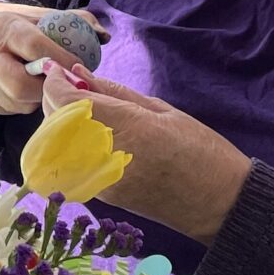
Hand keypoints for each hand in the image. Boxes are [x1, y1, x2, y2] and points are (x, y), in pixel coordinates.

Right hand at [0, 1, 69, 114]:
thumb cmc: (18, 27)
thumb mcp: (42, 17)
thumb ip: (75, 23)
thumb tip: (104, 36)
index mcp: (3, 27)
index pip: (33, 46)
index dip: (59, 60)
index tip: (77, 68)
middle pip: (20, 84)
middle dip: (46, 88)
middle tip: (60, 85)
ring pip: (16, 101)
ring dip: (35, 98)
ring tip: (41, 84)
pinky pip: (8, 109)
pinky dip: (23, 103)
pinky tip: (25, 90)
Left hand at [39, 66, 252, 240]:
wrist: (218, 203)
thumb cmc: (200, 149)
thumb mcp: (161, 110)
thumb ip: (114, 92)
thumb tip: (78, 73)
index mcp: (125, 126)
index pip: (66, 100)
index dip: (55, 82)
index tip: (59, 71)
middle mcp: (105, 155)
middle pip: (56, 120)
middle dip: (58, 100)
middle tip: (77, 88)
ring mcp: (100, 179)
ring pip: (59, 143)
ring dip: (63, 123)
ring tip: (89, 112)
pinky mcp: (101, 196)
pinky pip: (72, 162)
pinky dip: (73, 144)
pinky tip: (94, 135)